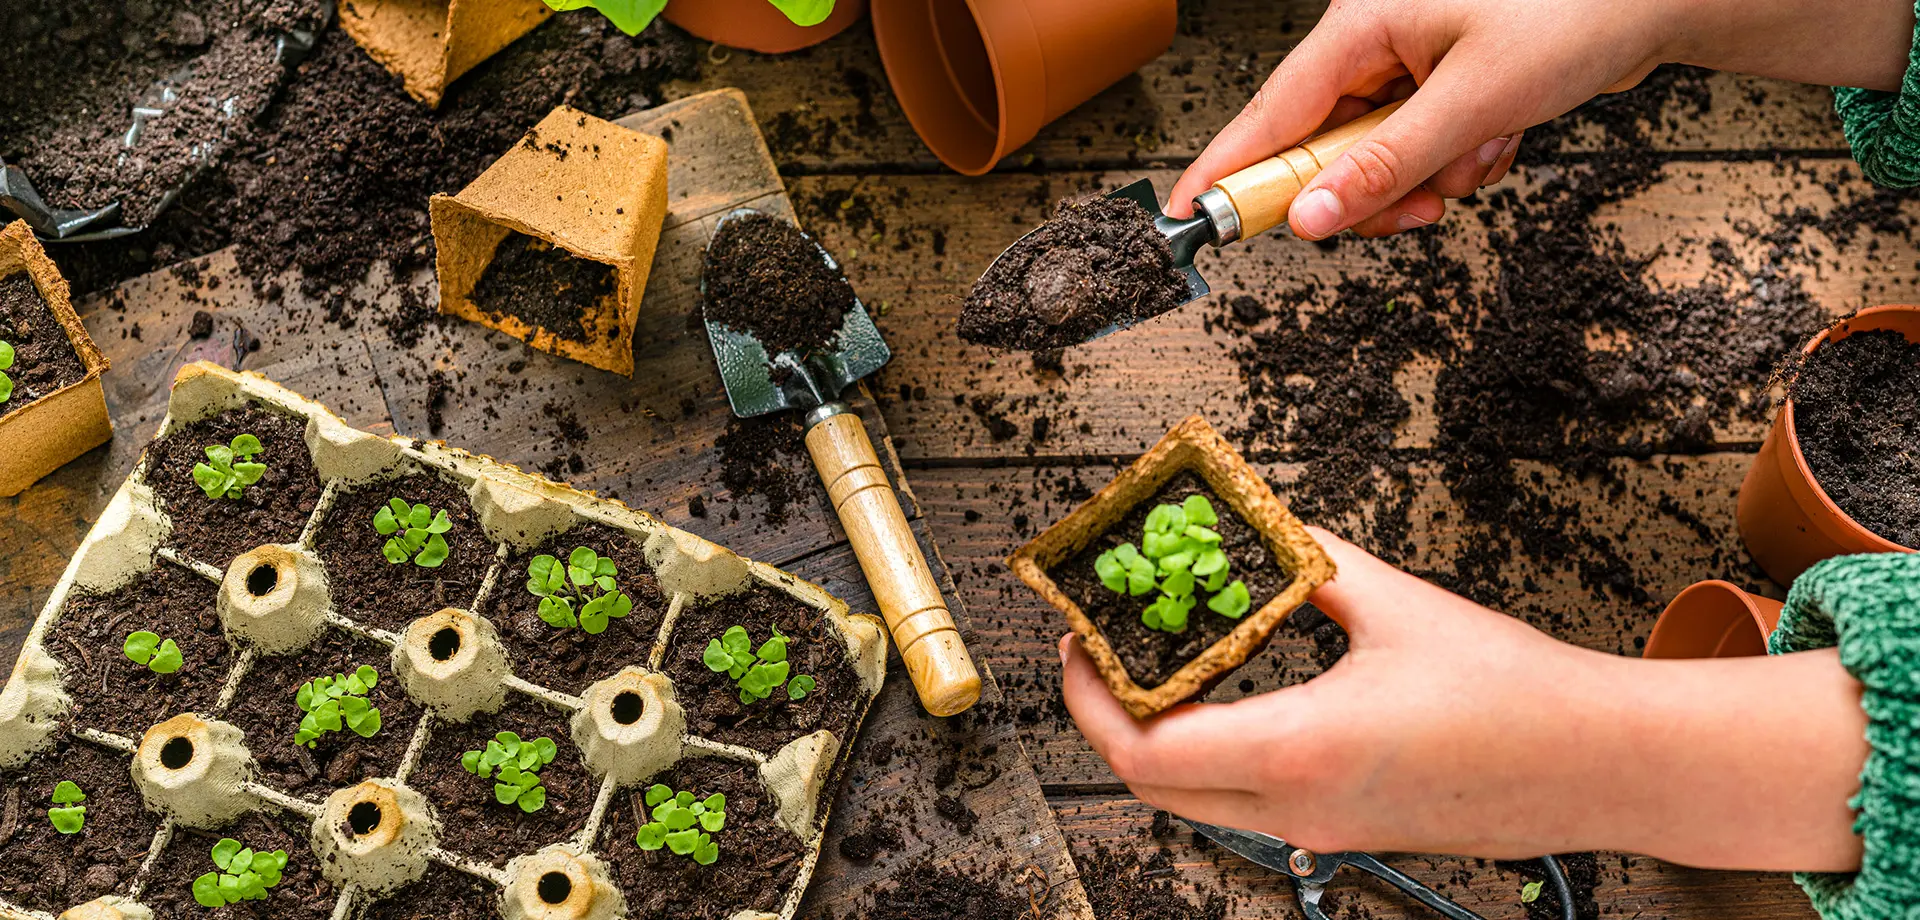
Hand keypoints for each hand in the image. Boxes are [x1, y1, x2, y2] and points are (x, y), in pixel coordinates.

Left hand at [1061, 527, 1868, 870]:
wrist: (1605, 766)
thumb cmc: (1519, 692)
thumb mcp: (1398, 604)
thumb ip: (1310, 562)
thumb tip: (1255, 526)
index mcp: (1302, 752)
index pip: (1144, 749)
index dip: (1088, 697)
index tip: (1078, 642)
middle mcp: (1302, 808)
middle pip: (1153, 786)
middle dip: (1107, 719)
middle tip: (1104, 652)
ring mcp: (1324, 831)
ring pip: (1198, 797)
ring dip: (1162, 734)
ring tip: (1165, 659)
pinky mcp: (1349, 831)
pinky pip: (1250, 800)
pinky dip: (1215, 751)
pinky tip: (1232, 689)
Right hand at [1166, 0, 1916, 239]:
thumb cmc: (1576, 14)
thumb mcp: (1472, 104)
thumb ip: (1383, 166)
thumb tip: (1308, 219)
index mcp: (1361, 24)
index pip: (1270, 113)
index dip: (1229, 172)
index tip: (1188, 217)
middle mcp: (1375, 42)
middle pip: (1324, 149)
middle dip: (1372, 190)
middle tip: (1419, 210)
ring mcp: (1410, 65)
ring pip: (1377, 160)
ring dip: (1428, 178)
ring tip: (1484, 153)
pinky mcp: (1442, 86)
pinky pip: (1420, 152)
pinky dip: (1459, 162)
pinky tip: (1502, 137)